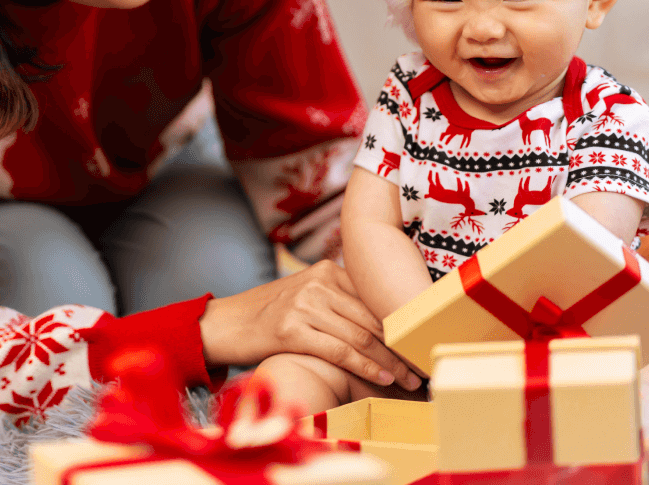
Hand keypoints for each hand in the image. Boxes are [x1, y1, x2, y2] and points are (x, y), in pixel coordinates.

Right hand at [199, 261, 423, 390]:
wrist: (225, 324)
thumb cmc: (271, 315)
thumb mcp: (307, 295)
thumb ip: (340, 301)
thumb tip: (386, 323)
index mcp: (327, 270)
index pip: (376, 298)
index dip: (403, 323)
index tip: (422, 342)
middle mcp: (318, 282)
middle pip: (373, 317)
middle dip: (402, 346)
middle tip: (423, 366)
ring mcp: (304, 304)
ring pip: (362, 336)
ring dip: (390, 362)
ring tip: (409, 379)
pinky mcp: (291, 329)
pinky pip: (340, 351)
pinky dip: (366, 367)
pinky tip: (382, 379)